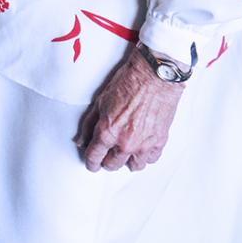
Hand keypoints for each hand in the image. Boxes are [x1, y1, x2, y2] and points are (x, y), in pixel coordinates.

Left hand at [77, 46, 184, 172]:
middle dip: (106, 161)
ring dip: (127, 160)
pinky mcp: (159, 142)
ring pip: (133, 166)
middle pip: (112, 165)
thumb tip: (82, 141)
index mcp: (108, 132)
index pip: (94, 158)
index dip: (90, 162)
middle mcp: (125, 143)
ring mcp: (144, 145)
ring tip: (124, 149)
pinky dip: (145, 155)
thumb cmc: (128, 83)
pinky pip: (150, 159)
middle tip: (106, 153)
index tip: (91, 163)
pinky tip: (140, 144)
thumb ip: (89, 124)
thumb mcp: (100, 101)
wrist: (154, 76)